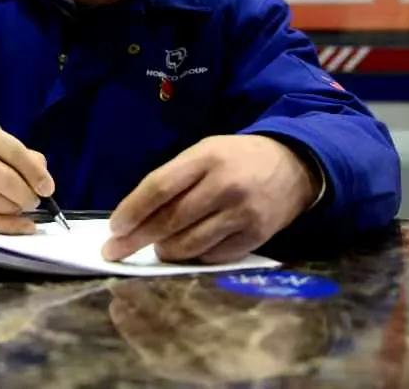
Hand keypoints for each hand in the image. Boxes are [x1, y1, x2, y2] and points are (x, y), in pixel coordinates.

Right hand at [0, 116, 54, 233]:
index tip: (48, 187)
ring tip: (21, 207)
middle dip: (26, 194)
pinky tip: (20, 225)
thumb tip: (43, 178)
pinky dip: (6, 226)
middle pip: (4, 178)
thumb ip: (21, 155)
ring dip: (16, 209)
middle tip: (34, 200)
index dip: (34, 171)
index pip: (12, 149)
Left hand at [102, 134, 319, 263]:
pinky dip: (194, 257)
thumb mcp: (206, 152)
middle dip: (137, 238)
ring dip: (165, 251)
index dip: (133, 209)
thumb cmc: (238, 158)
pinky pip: (213, 256)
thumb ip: (176, 178)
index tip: (114, 227)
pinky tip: (187, 251)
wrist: (294, 166)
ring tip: (156, 249)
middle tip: (114, 252)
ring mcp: (242, 213)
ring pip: (190, 244)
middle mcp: (225, 185)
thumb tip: (138, 215)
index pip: (160, 186)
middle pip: (171, 219)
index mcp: (207, 157)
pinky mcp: (256, 236)